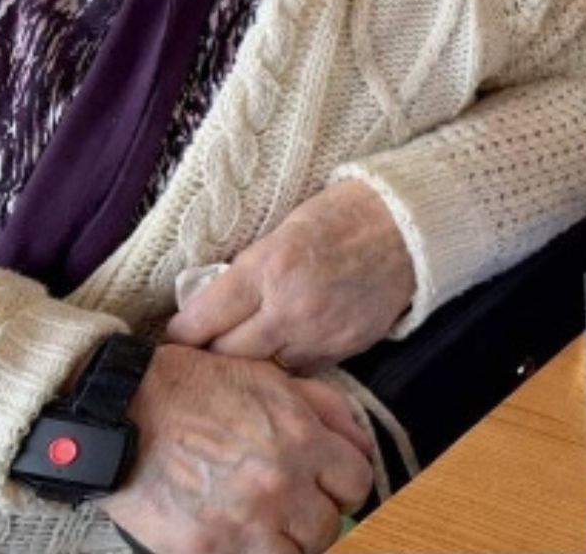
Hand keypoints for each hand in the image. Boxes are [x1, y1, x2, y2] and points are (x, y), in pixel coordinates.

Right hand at [102, 345, 373, 553]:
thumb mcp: (270, 379)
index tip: (327, 487)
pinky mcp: (205, 548)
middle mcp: (280, 484)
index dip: (344, 486)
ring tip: (264, 526)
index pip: (358, 483)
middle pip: (328, 525)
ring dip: (285, 542)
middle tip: (291, 509)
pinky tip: (234, 536)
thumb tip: (358, 443)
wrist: (121, 410)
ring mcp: (244, 521)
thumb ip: (325, 409)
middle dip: (315, 517)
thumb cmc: (194, 389)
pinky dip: (247, 552)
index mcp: (301, 440)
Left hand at [168, 181, 414, 372]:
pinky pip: (301, 371)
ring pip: (262, 371)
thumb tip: (209, 306)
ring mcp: (320, 333)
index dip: (179, 334)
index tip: (173, 337)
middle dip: (210, 354)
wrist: (411, 226)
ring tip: (244, 351)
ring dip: (250, 363)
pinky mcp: (345, 349)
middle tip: (203, 348)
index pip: (200, 321)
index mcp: (267, 268)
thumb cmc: (343, 214)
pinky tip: (286, 348)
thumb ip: (247, 270)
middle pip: (225, 357)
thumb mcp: (282, 229)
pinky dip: (287, 363)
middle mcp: (290, 308)